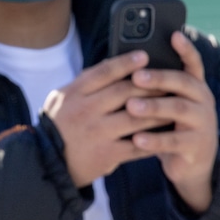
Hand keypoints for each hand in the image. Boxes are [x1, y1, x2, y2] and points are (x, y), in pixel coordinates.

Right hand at [42, 50, 169, 186]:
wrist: (46, 162)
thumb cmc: (58, 126)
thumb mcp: (61, 99)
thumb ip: (84, 84)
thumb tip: (114, 65)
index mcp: (73, 93)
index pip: (104, 72)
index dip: (126, 62)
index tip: (144, 56)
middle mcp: (85, 110)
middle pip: (125, 92)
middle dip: (150, 86)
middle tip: (168, 81)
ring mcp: (97, 133)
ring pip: (136, 118)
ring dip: (159, 111)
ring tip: (173, 106)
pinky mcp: (106, 154)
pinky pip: (137, 144)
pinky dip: (153, 138)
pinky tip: (165, 134)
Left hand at [124, 30, 217, 212]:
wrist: (190, 165)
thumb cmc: (169, 126)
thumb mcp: (166, 103)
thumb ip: (154, 87)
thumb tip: (126, 64)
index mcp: (194, 86)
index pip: (193, 63)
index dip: (185, 49)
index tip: (174, 34)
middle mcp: (203, 100)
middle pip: (183, 83)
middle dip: (159, 78)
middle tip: (136, 77)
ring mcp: (203, 124)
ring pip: (178, 110)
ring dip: (154, 107)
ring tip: (131, 107)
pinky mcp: (196, 147)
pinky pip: (173, 141)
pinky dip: (154, 140)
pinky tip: (136, 138)